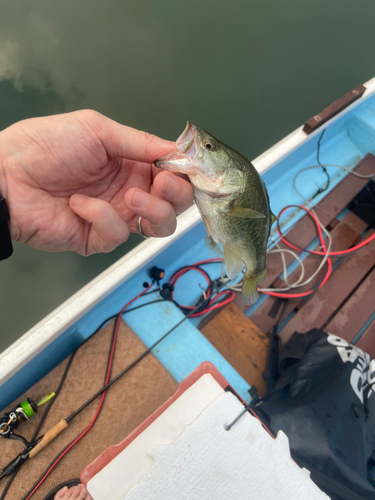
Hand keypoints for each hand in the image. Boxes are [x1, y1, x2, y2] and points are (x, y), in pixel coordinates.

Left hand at [0, 110, 192, 254]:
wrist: (5, 176)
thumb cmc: (47, 146)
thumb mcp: (97, 129)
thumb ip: (141, 142)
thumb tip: (181, 151)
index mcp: (133, 163)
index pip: (175, 173)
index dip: (186, 173)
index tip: (189, 169)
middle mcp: (131, 189)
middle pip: (176, 203)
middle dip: (177, 194)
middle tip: (161, 183)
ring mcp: (117, 215)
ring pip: (159, 225)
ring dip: (152, 209)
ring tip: (128, 196)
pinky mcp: (99, 238)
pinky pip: (118, 235)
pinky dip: (102, 217)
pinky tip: (78, 204)